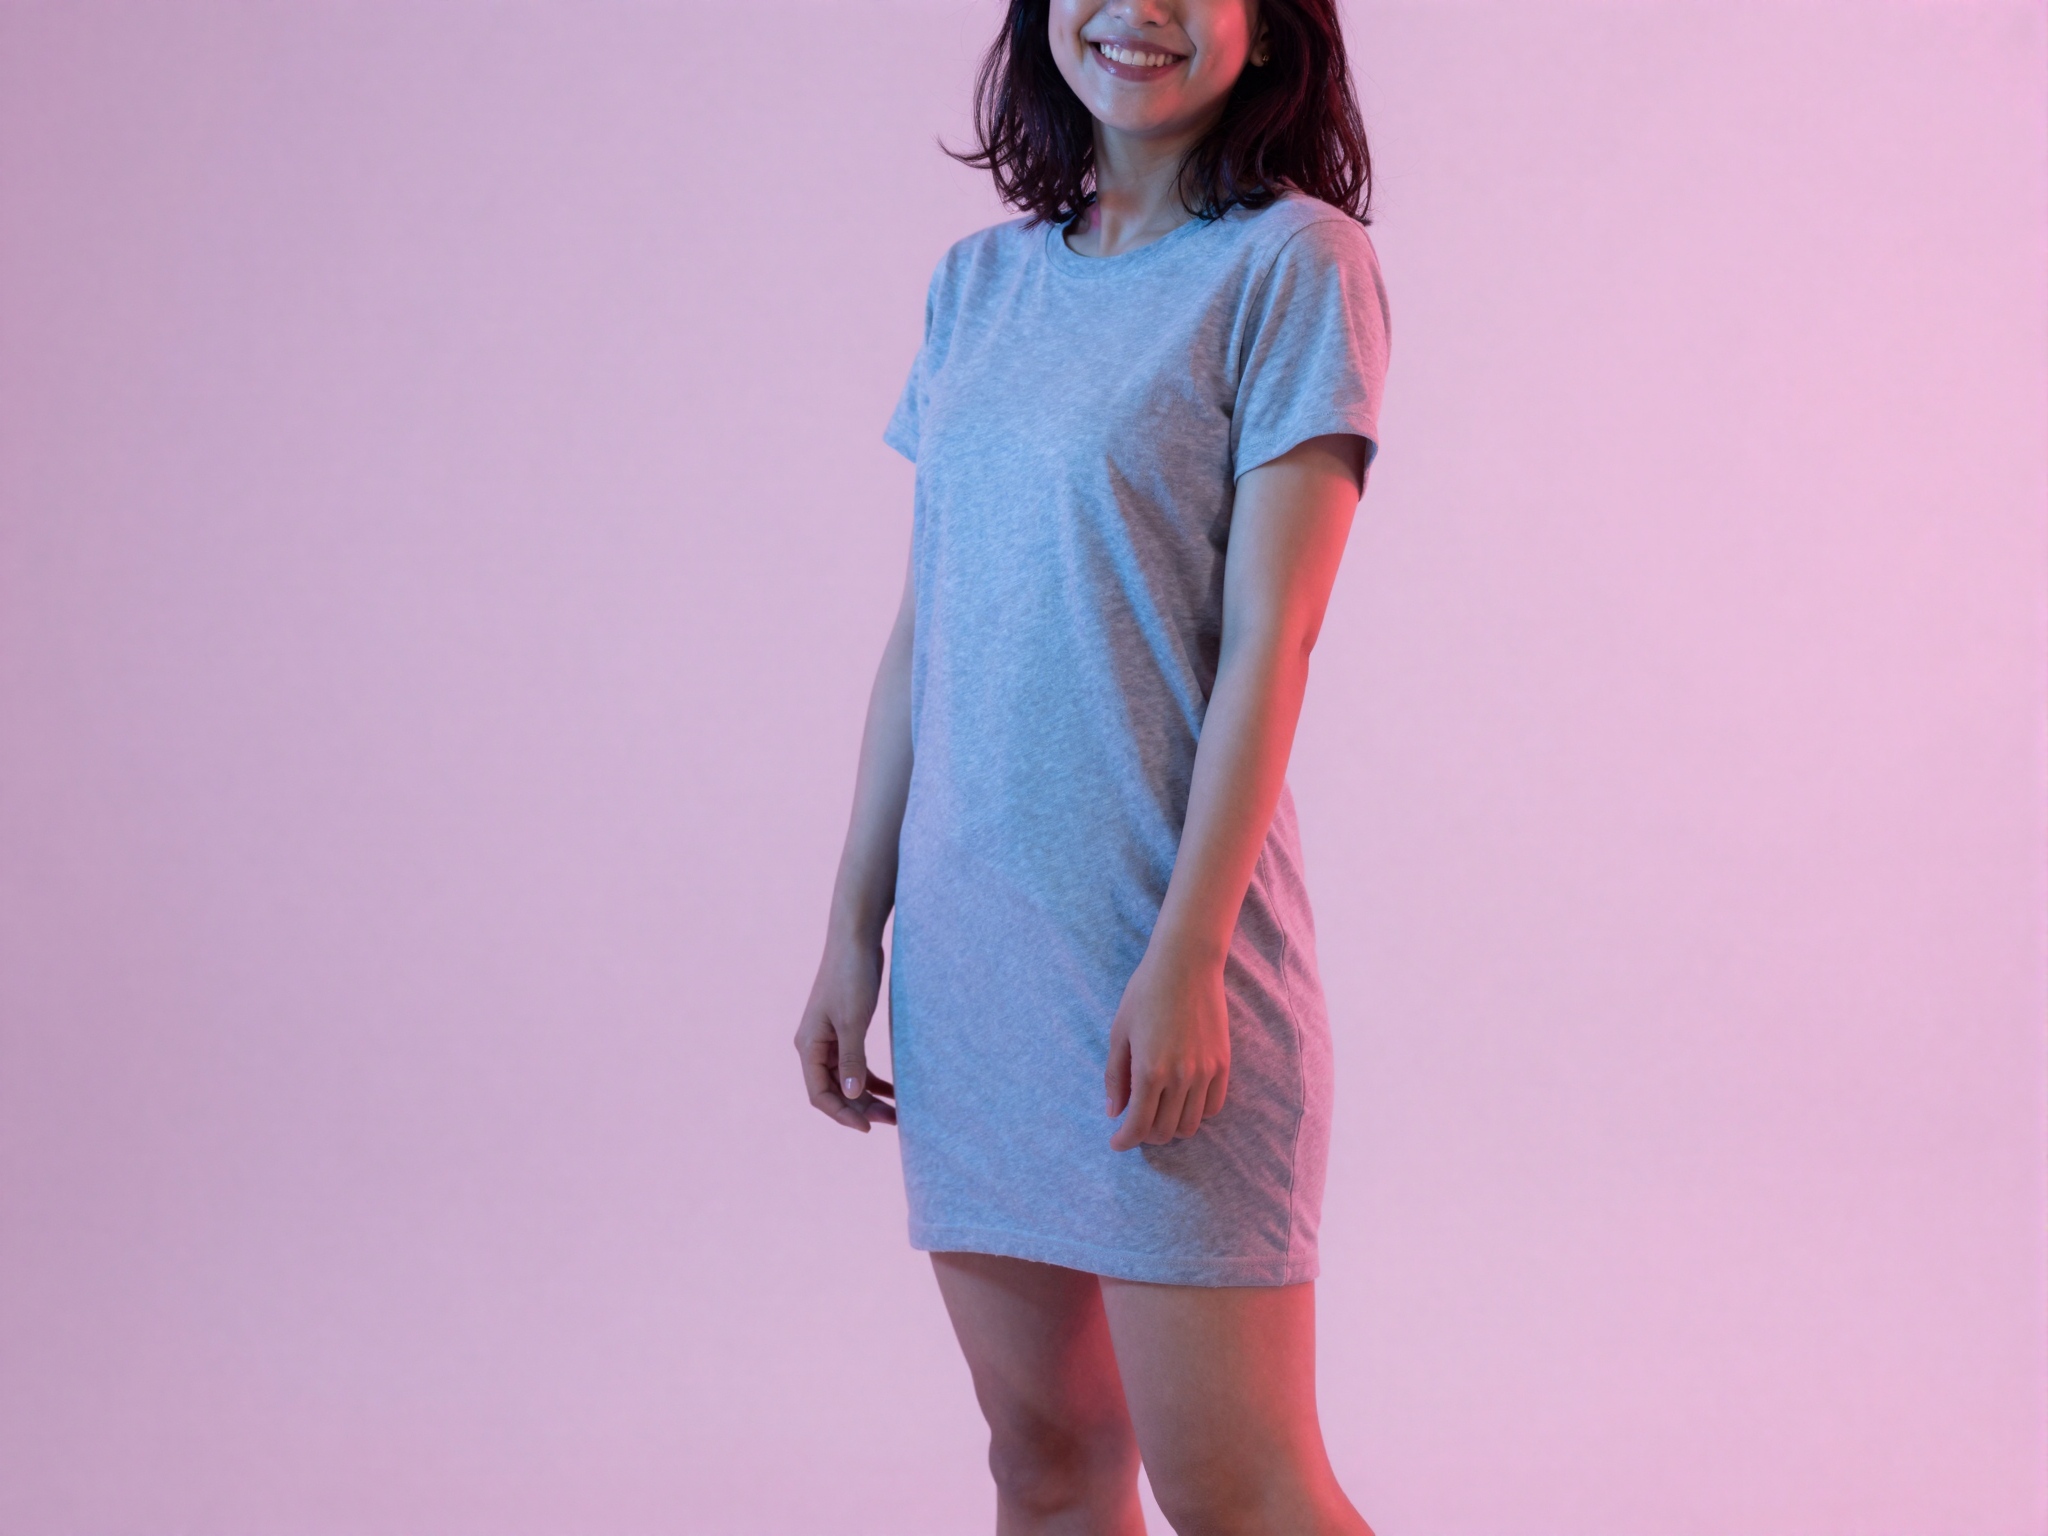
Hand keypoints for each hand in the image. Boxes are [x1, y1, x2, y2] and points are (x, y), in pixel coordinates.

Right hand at [795, 934, 896, 1131]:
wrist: (855, 939)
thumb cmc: (851, 977)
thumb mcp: (853, 1021)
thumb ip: (851, 1059)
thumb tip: (851, 1094)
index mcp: (808, 1046)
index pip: (819, 1095)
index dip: (843, 1114)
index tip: (868, 1128)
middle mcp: (814, 1046)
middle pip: (833, 1091)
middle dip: (860, 1109)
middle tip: (893, 1120)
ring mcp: (828, 1039)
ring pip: (845, 1080)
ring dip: (868, 1097)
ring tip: (896, 1111)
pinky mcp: (844, 1030)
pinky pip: (854, 1064)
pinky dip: (872, 1079)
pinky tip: (892, 1090)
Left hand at [1104, 940, 1230, 1150]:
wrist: (1186, 964)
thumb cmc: (1145, 993)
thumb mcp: (1119, 1032)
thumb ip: (1115, 1076)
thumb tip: (1114, 1112)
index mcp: (1148, 1071)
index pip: (1138, 1126)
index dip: (1125, 1141)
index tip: (1116, 1142)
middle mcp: (1179, 1078)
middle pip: (1164, 1131)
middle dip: (1145, 1135)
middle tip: (1135, 1124)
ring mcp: (1205, 1072)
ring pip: (1190, 1125)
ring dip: (1171, 1127)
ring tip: (1159, 1114)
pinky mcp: (1223, 1064)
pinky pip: (1213, 1107)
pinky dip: (1196, 1113)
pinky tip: (1182, 1102)